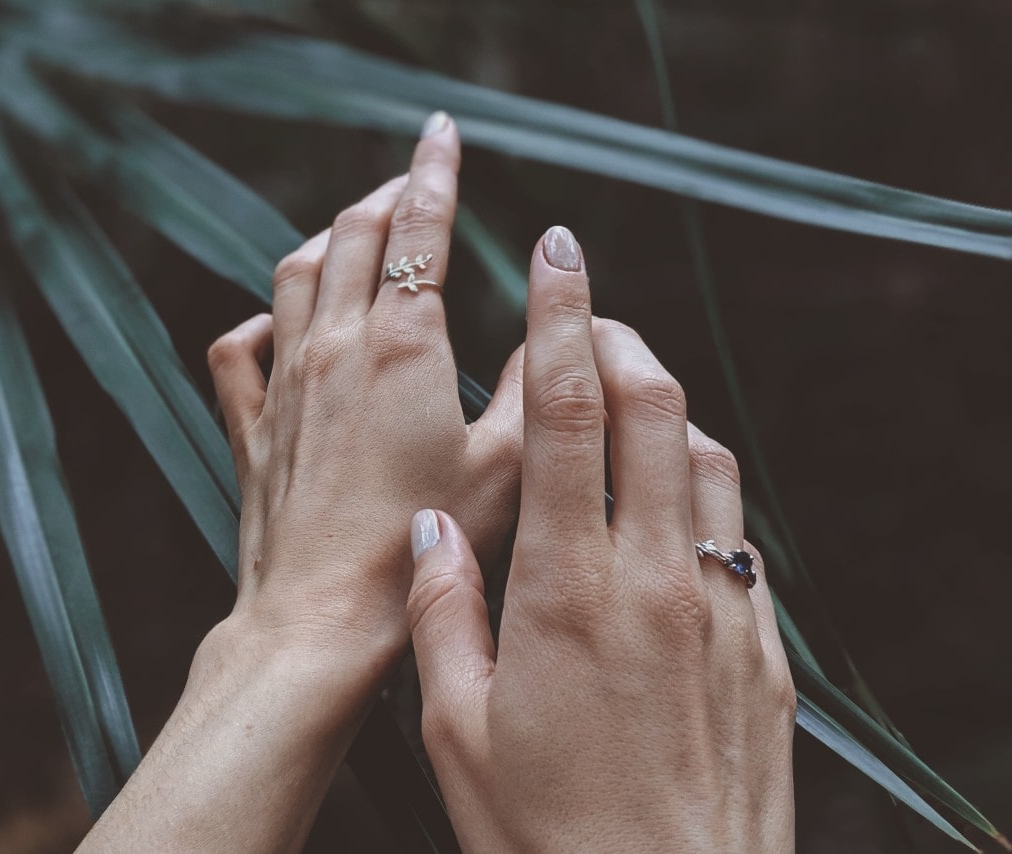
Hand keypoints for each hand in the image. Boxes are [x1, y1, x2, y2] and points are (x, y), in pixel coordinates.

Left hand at [81, 113, 524, 852]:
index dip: (434, 170)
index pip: (418, 226)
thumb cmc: (421, 546)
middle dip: (385, 195)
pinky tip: (273, 325)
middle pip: (349, 235)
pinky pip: (238, 351)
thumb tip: (563, 334)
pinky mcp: (252, 429)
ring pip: (293, 277)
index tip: (442, 132)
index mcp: (402, 343)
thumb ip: (540, 390)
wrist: (320, 620)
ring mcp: (283, 385)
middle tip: (412, 178)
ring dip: (326, 240)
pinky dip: (258, 322)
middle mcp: (333, 347)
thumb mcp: (509, 466)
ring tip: (354, 231)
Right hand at [406, 227, 795, 851]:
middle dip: (619, 339)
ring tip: (622, 399)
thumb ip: (443, 613)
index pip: (568, 416)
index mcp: (570, 589)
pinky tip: (667, 509)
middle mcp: (659, 581)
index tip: (560, 255)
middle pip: (655, 410)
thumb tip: (432, 529)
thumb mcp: (458, 730)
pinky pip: (739, 536)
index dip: (562, 322)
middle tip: (585, 311)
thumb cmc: (546, 832)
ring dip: (667, 407)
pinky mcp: (765, 653)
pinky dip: (702, 490)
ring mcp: (723, 612)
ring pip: (712, 461)